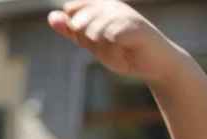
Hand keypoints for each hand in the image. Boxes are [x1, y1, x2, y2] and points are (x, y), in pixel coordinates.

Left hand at [48, 1, 189, 85]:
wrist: (155, 65)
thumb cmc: (123, 51)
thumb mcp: (92, 42)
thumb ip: (71, 30)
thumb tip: (51, 16)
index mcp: (102, 5)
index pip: (72, 9)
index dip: (77, 29)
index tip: (95, 37)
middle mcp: (114, 5)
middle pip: (79, 22)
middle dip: (89, 41)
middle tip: (109, 46)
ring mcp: (126, 14)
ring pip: (94, 31)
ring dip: (103, 49)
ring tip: (119, 51)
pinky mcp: (136, 26)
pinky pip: (110, 37)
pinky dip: (114, 52)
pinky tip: (126, 52)